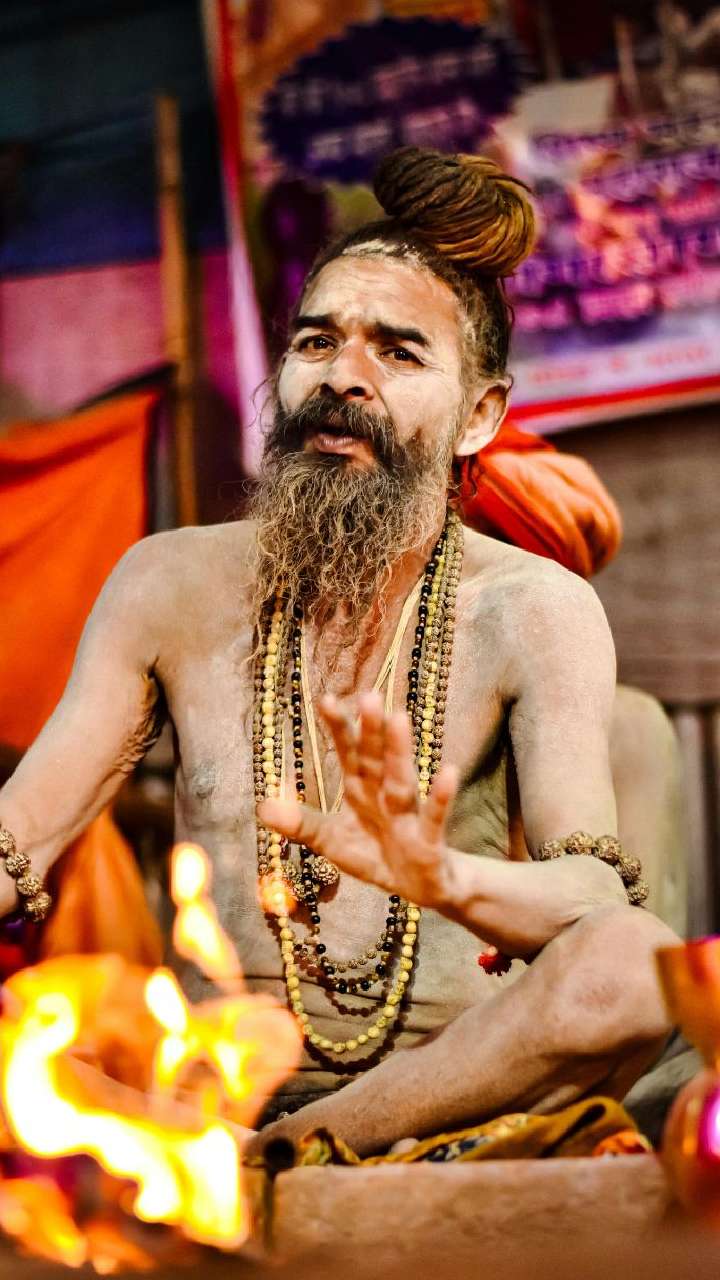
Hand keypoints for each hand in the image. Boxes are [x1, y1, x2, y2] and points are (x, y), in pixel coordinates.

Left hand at [257, 690, 459, 910]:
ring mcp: (407, 816)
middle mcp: (384, 795)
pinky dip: (439, 797)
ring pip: (401, 781)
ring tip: (400, 718)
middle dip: (370, 730)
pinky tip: (448, 772)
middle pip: (375, 759)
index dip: (338, 729)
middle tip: (369, 696)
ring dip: (400, 752)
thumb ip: (301, 823)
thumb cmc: (377, 854)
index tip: (326, 699)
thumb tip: (261, 806)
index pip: (348, 754)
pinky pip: (433, 817)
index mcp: (361, 791)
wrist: (421, 888)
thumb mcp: (332, 841)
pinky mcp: (428, 840)